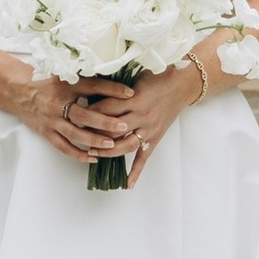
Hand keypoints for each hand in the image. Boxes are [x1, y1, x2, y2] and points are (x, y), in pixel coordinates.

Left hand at [68, 59, 204, 187]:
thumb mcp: (135, 74)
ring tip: (92, 153)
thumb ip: (116, 85)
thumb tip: (91, 88)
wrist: (183, 83)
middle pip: (113, 128)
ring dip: (108, 151)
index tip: (75, 113)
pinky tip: (127, 184)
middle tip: (77, 134)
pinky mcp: (155, 138)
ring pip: (126, 145)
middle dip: (94, 132)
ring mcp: (149, 129)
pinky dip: (136, 172)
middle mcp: (141, 115)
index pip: (107, 107)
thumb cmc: (158, 75)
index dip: (90, 111)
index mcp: (135, 98)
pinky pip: (144, 157)